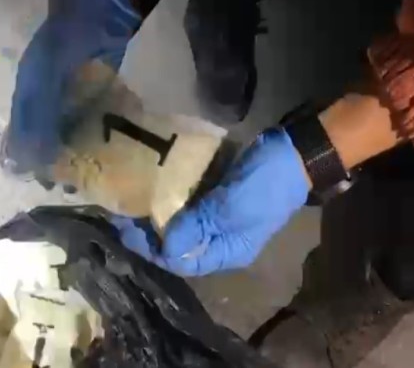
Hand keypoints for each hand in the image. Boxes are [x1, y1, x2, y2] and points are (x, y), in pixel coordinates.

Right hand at [3, 0, 140, 174]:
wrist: (100, 10)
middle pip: (46, 134)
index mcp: (28, 95)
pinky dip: (96, 132)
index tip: (41, 180)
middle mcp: (46, 96)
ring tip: (90, 172)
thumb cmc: (67, 44)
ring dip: (77, 149)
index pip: (23, 134)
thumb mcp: (45, 82)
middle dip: (55, 157)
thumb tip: (28, 161)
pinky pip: (92, 117)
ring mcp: (71, 92)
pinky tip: (108, 149)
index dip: (30, 157)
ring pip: (69, 128)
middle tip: (69, 182)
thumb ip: (37, 120)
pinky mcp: (95, 89)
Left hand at [112, 128, 309, 275]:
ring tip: (129, 203)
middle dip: (148, 234)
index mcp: (226, 251)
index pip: (181, 261)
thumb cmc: (262, 186)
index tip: (127, 232)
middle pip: (177, 244)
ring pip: (178, 223)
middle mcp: (219, 239)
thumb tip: (165, 248)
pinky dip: (168, 198)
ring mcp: (217, 216)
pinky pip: (186, 203)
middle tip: (122, 216)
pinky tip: (149, 188)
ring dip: (155, 215)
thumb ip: (196, 228)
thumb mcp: (228, 209)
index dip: (152, 249)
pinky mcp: (215, 195)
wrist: (291, 153)